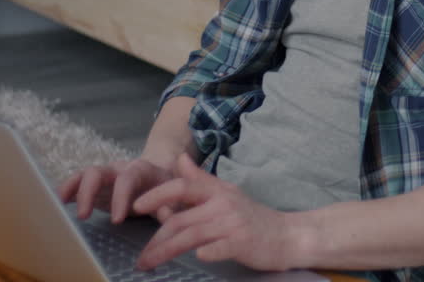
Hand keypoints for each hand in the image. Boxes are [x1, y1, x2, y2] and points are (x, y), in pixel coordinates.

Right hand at [57, 157, 176, 222]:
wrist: (161, 173)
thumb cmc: (167, 187)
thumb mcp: (175, 195)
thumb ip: (171, 206)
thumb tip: (167, 218)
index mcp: (141, 170)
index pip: (127, 179)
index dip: (121, 197)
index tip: (117, 220)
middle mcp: (120, 168)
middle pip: (98, 171)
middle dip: (88, 192)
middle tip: (83, 216)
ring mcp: (106, 175)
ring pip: (84, 174)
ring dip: (72, 188)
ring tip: (60, 204)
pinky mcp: (96, 184)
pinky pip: (77, 183)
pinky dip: (66, 190)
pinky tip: (56, 201)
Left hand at [132, 154, 304, 271]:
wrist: (288, 236)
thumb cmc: (253, 218)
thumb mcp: (226, 194)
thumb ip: (200, 180)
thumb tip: (178, 159)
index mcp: (217, 191)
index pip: (181, 187)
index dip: (157, 194)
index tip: (135, 207)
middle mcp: (223, 203)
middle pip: (180, 219)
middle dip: (155, 240)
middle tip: (142, 258)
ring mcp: (233, 223)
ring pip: (191, 236)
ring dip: (166, 251)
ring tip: (149, 265)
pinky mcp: (243, 242)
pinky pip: (218, 247)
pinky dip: (206, 252)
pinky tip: (197, 258)